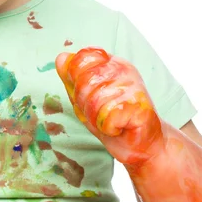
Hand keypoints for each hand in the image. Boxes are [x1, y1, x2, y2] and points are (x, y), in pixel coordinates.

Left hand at [55, 48, 162, 165]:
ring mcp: (133, 85)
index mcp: (109, 62)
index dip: (76, 80)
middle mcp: (123, 69)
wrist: (141, 143)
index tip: (88, 94)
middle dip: (85, 104)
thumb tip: (60, 58)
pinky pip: (106, 116)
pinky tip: (120, 126)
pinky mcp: (139, 105)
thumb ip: (71, 78)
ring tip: (110, 120)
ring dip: (96, 118)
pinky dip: (108, 127)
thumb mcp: (84, 97)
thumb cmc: (111, 119)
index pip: (80, 59)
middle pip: (83, 82)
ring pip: (94, 101)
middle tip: (100, 112)